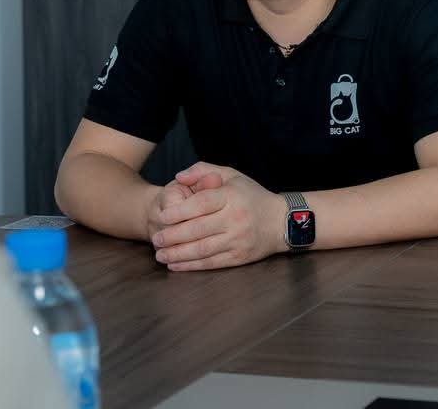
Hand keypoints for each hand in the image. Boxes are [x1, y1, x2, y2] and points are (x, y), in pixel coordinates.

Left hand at [149, 162, 285, 270]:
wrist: (281, 221)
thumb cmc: (251, 196)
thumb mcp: (231, 176)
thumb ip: (203, 171)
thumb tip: (179, 177)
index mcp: (232, 196)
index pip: (201, 204)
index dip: (179, 211)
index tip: (162, 216)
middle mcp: (235, 219)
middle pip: (197, 229)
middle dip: (172, 236)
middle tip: (156, 238)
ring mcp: (238, 240)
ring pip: (202, 249)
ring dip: (178, 254)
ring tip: (160, 255)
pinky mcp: (239, 257)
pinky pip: (211, 263)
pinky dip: (191, 266)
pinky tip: (176, 264)